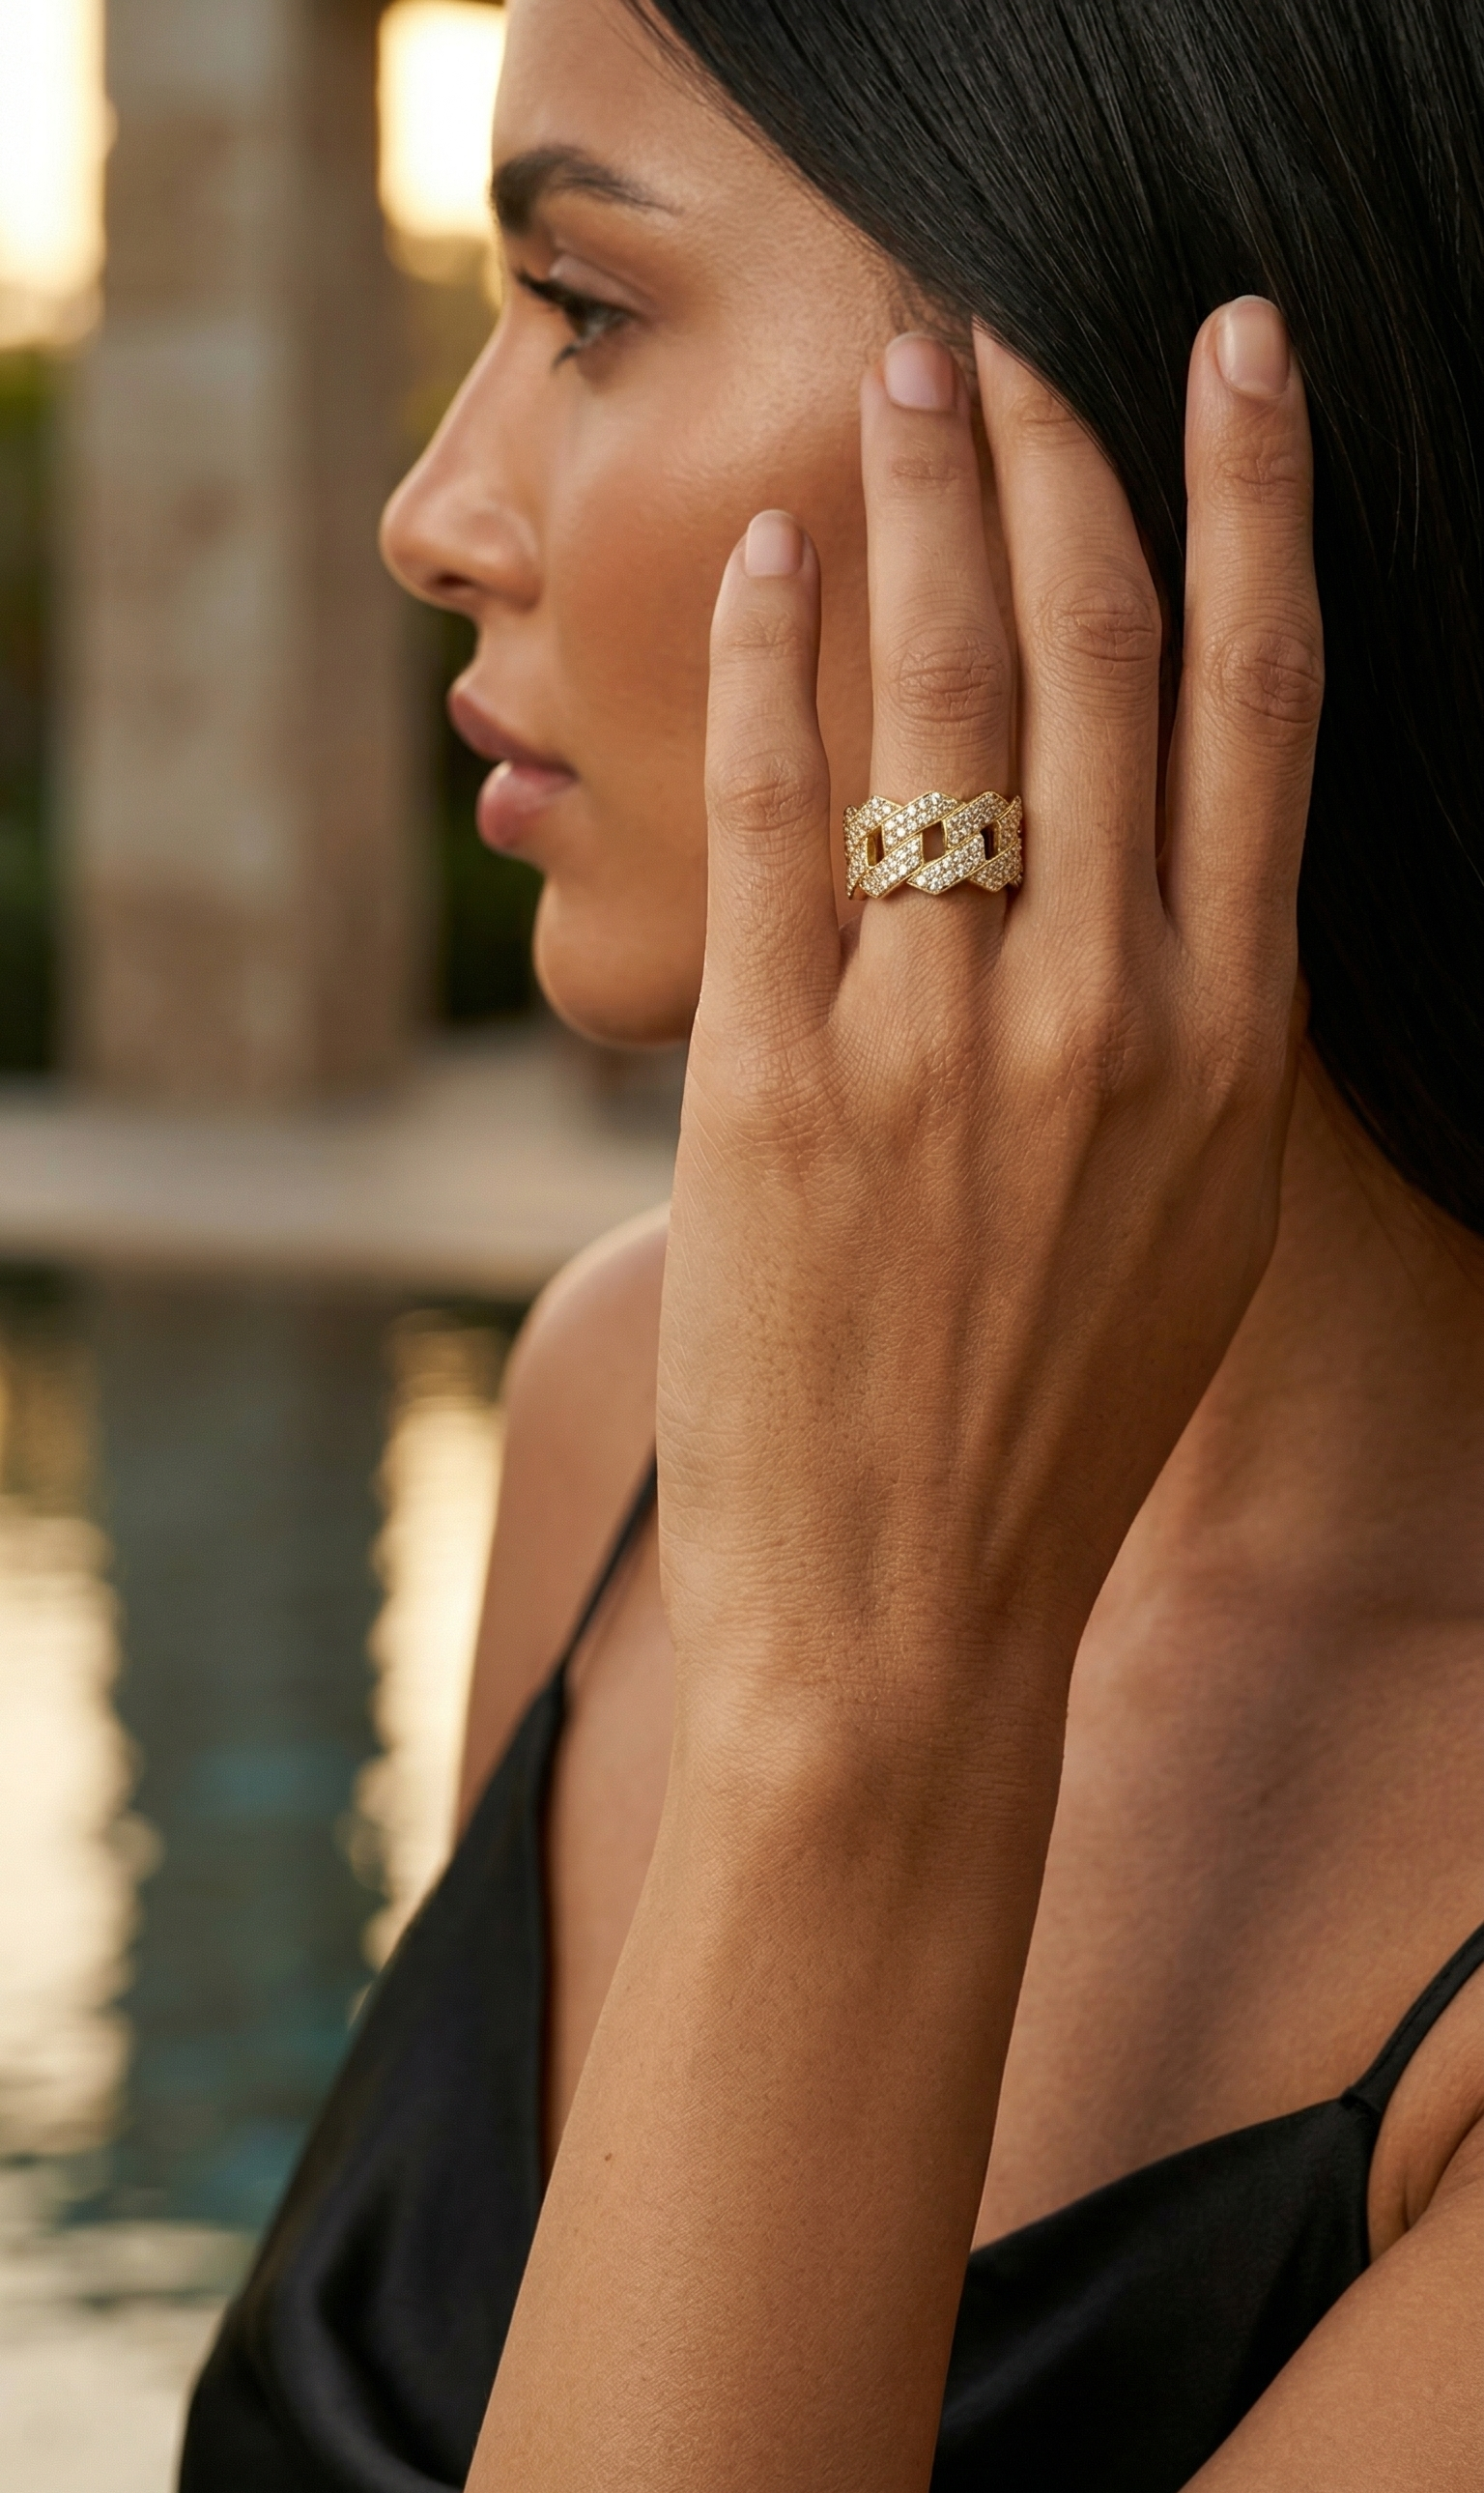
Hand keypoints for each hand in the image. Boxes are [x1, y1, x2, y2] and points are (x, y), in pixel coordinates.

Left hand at [659, 301, 1320, 1762]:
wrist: (909, 1614)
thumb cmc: (1050, 1421)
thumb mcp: (1189, 1220)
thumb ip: (1196, 1031)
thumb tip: (1173, 862)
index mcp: (1232, 1037)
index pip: (1261, 700)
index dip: (1254, 496)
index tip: (1231, 359)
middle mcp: (1110, 1011)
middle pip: (1103, 655)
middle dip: (1060, 457)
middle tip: (1006, 332)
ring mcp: (941, 1042)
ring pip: (947, 701)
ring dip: (923, 509)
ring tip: (897, 383)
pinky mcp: (777, 1082)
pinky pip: (776, 817)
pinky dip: (763, 667)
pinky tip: (755, 566)